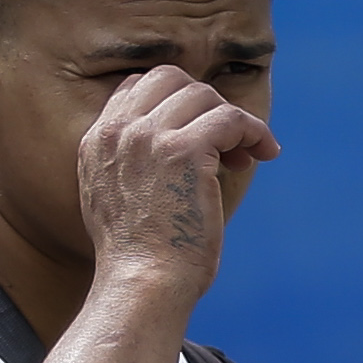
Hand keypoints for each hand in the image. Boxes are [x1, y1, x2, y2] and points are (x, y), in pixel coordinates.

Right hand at [78, 63, 275, 299]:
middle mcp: (119, 131)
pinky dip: (254, 130)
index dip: (176, 104)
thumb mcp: (113, 202)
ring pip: (205, 95)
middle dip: (205, 104)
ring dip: (233, 121)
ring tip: (247, 156)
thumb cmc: (139, 261)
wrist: (142, 284)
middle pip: (172, 79)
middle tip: (227, 144)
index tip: (199, 137)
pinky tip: (265, 152)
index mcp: (97, 140)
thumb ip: (129, 168)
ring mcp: (151, 137)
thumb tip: (168, 161)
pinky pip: (231, 118)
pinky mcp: (187, 151)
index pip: (137, 86)